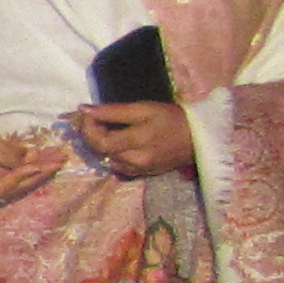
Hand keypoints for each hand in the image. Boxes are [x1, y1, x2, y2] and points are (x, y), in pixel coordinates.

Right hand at [0, 110, 65, 207]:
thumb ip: (9, 158)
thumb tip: (35, 166)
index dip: (20, 178)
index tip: (38, 166)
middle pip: (12, 187)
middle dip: (37, 173)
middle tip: (58, 162)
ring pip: (18, 180)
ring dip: (40, 168)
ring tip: (60, 158)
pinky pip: (16, 173)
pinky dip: (32, 164)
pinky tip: (51, 156)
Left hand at [76, 100, 196, 179]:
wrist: (198, 138)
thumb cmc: (172, 118)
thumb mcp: (145, 108)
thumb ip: (114, 111)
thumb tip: (85, 109)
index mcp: (138, 141)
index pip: (100, 141)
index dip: (88, 128)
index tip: (88, 114)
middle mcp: (136, 161)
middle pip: (101, 151)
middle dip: (91, 134)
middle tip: (93, 119)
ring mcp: (138, 170)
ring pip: (107, 159)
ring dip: (100, 144)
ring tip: (105, 128)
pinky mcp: (141, 174)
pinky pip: (117, 166)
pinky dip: (112, 153)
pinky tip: (117, 142)